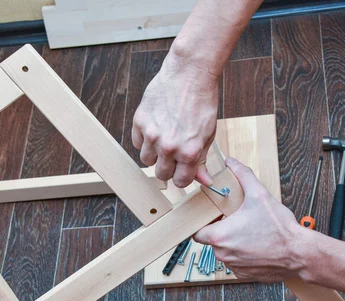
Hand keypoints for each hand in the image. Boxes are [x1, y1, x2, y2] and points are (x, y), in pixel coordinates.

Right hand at [132, 51, 217, 187]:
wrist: (189, 75)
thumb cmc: (202, 103)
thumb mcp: (208, 135)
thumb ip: (201, 160)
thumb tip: (204, 180)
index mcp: (189, 152)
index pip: (181, 181)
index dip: (183, 177)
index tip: (183, 170)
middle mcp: (169, 147)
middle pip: (161, 174)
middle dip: (168, 168)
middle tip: (173, 154)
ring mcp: (152, 134)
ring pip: (146, 160)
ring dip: (154, 154)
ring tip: (164, 139)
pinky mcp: (140, 121)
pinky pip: (137, 143)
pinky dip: (144, 139)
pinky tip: (156, 127)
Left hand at [193, 158, 314, 282]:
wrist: (299, 254)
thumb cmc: (279, 229)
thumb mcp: (260, 195)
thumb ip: (243, 176)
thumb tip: (232, 163)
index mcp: (220, 236)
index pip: (197, 232)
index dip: (203, 224)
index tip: (213, 218)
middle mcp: (223, 254)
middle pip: (213, 241)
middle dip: (223, 231)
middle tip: (237, 221)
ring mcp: (234, 267)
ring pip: (226, 252)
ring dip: (234, 243)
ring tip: (251, 233)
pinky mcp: (245, 275)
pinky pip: (238, 263)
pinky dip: (245, 255)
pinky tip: (258, 245)